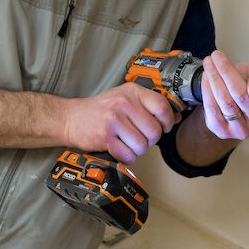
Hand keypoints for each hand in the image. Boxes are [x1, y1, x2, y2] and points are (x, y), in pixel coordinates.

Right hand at [63, 82, 179, 162]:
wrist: (71, 118)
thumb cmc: (102, 110)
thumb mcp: (126, 99)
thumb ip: (149, 106)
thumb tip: (177, 116)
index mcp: (132, 91)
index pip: (162, 107)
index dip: (168, 122)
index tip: (164, 127)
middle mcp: (123, 103)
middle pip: (154, 131)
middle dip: (150, 140)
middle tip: (139, 137)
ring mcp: (113, 119)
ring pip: (142, 145)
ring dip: (137, 150)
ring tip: (127, 143)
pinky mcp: (104, 136)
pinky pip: (128, 155)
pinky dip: (126, 157)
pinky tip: (119, 149)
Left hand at [200, 50, 248, 139]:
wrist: (232, 91)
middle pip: (241, 98)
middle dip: (226, 72)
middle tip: (217, 56)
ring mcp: (239, 130)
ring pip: (225, 101)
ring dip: (214, 78)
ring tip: (209, 62)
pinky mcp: (222, 131)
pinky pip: (212, 108)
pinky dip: (207, 89)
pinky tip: (206, 76)